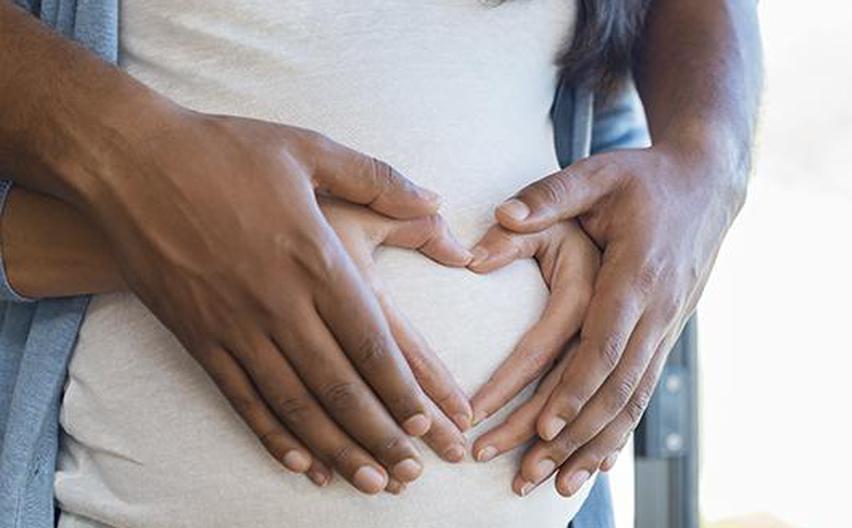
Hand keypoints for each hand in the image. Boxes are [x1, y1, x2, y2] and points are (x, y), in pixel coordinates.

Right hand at [86, 111, 455, 494]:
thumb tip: (436, 201)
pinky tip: (300, 463)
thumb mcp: (309, 149)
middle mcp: (278, 302)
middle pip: (339, 385)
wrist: (127, 161)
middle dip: (381, 434)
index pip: (371, 340)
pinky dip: (272, 436)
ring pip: (294, 403)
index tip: (429, 421)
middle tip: (411, 472)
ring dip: (336, 448)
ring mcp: (234, 325)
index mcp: (314, 257)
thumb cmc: (223, 151)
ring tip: (370, 482)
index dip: (402, 388)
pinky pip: (241, 399)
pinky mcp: (197, 336)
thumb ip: (379, 179)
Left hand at [491, 143, 743, 495]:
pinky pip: (643, 393)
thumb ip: (548, 195)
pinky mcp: (665, 335)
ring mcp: (666, 327)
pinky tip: (595, 465)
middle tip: (528, 474)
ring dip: (595, 447)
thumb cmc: (644, 178)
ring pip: (632, 401)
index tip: (544, 427)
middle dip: (573, 437)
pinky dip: (618, 432)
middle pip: (616, 387)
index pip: (605, 343)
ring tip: (556, 487)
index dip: (576, 388)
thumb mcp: (597, 173)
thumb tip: (499, 217)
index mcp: (637, 273)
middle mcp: (657, 309)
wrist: (707, 185)